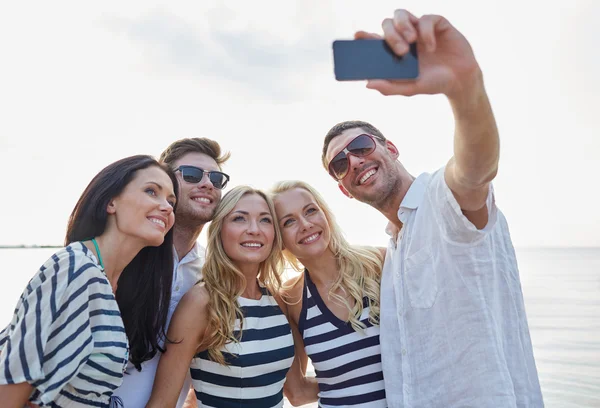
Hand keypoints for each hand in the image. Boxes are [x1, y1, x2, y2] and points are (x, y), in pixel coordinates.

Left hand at [356, 9, 481, 99]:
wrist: (460, 81)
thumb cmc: (434, 83)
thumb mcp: (411, 88)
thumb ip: (390, 87)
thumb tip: (367, 84)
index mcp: (396, 51)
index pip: (375, 39)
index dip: (364, 36)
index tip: (357, 36)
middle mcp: (405, 37)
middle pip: (387, 24)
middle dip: (390, 35)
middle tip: (400, 51)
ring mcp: (420, 28)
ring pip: (401, 14)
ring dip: (402, 27)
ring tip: (411, 42)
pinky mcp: (437, 23)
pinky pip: (426, 18)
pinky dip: (426, 32)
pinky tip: (432, 47)